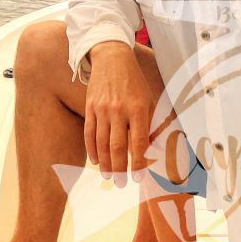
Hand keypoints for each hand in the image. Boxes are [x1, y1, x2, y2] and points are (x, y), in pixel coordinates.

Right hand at [84, 41, 151, 174]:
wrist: (112, 58)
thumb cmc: (134, 82)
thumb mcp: (149, 99)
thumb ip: (150, 123)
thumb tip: (151, 149)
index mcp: (138, 109)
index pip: (138, 143)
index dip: (138, 163)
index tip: (138, 178)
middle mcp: (119, 110)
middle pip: (117, 147)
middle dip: (119, 169)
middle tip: (121, 184)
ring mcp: (102, 109)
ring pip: (101, 143)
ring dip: (104, 163)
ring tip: (108, 177)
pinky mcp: (90, 107)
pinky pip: (89, 133)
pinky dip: (91, 149)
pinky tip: (95, 161)